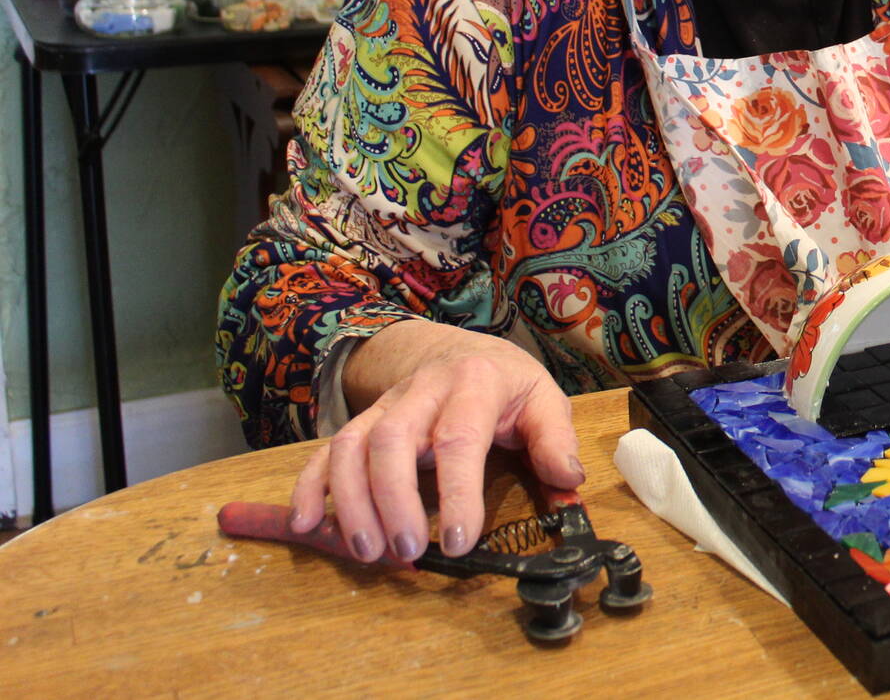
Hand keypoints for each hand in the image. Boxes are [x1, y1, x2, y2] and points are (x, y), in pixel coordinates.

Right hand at [287, 320, 583, 563]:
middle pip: (391, 440)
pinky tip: (307, 525)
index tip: (458, 541)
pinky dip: (310, 486)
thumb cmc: (506, 384)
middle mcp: (422, 391)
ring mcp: (384, 406)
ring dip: (351, 502)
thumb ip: (555, 440)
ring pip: (351, 445)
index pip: (458, 439)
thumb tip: (569, 481)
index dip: (456, 493)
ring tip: (367, 552)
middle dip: (393, 500)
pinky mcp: (360, 422)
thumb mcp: (543, 399)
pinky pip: (325, 450)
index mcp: (475, 385)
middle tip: (406, 551)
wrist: (459, 350)